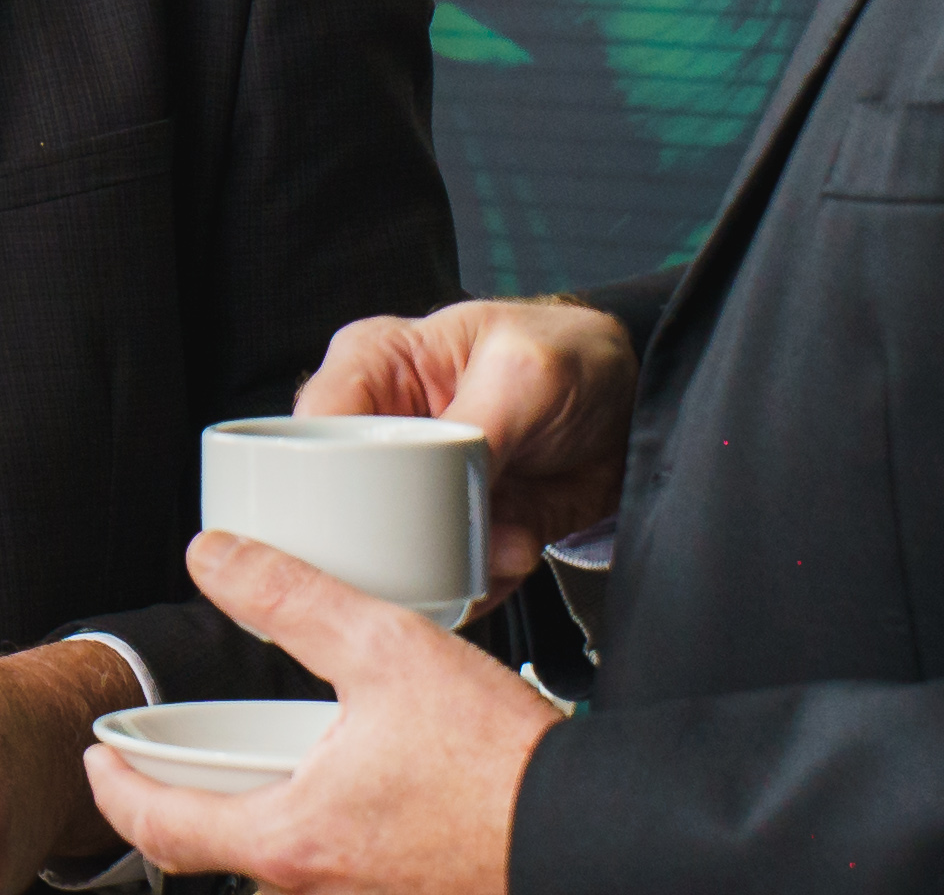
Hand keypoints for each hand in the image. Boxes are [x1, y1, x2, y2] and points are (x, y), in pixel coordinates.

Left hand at [80, 532, 558, 894]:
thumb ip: (289, 597)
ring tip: (247, 773)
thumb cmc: (503, 763)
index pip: (161, 829)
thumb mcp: (385, 648)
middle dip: (176, 811)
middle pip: (214, 856)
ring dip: (250, 825)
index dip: (116, 793)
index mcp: (292, 839)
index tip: (97, 762)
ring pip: (275, 874)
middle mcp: (319, 892)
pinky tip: (339, 800)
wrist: (596, 835)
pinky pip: (331, 883)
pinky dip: (311, 842)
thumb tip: (214, 556)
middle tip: (159, 766)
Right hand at [297, 297, 634, 596]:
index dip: (319, 481)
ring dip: (443, 568)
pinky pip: (437, 580)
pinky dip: (473, 585)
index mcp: (371, 367)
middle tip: (450, 544)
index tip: (362, 519)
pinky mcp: (446, 532)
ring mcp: (410, 489)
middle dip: (392, 541)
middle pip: (336, 506)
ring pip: (388, 555)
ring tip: (505, 543)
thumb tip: (439, 503)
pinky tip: (511, 557)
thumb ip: (471, 426)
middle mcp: (376, 431)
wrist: (632, 414)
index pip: (311, 430)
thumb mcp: (524, 372)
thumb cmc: (568, 358)